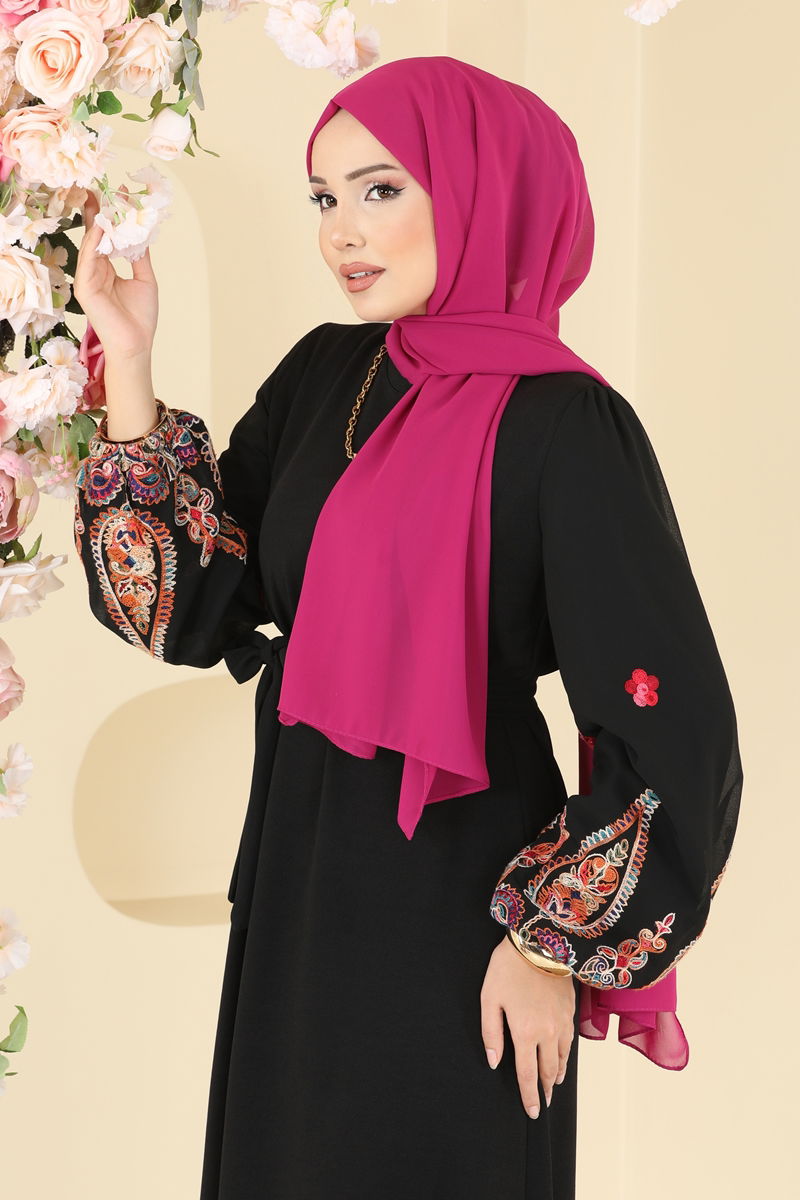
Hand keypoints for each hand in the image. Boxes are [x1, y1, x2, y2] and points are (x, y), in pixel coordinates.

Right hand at [73, 188, 158, 362]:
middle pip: (95, 234)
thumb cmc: (140, 317)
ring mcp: (87, 277)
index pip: (106, 236)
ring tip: (104, 199)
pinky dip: (94, 241)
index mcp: (107, 268)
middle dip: (98, 211)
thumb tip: (141, 231)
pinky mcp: (84, 287)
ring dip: (97, 220)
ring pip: (91, 242)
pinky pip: (88, 258)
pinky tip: (101, 226)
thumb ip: (140, 255)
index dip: (112, 215)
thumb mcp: (145, 279)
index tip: (119, 193)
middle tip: (102, 187)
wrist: (136, 344)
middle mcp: (94, 270)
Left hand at [480, 933, 575, 1118]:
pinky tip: (562, 1056)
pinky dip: (566, 1055)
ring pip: (563, 1058)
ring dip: (557, 1074)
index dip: (529, 1096)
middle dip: (545, 1090)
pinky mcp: (570, 1010)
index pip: (528, 1075)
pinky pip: (570, 1041)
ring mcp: (562, 1022)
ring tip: (552, 1083)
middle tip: (544, 1103)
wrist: (539, 942)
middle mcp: (548, 1033)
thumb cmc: (508, 968)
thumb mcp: (490, 999)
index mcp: (526, 1033)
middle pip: (548, 1071)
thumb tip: (494, 1061)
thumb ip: (491, 1033)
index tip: (533, 1111)